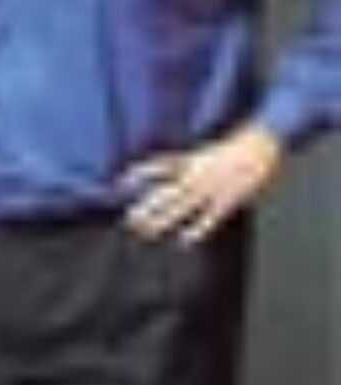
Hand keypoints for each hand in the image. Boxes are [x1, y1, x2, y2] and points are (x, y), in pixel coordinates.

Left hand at [123, 125, 283, 243]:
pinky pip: (209, 217)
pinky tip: (182, 242)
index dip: (141, 173)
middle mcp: (197, 174)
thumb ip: (186, 164)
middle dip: (148, 206)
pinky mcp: (228, 199)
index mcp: (192, 161)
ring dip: (163, 220)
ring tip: (145, 232)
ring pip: (182, 206)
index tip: (121, 181)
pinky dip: (196, 230)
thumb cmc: (235, 148)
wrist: (263, 142)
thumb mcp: (205, 152)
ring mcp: (211, 188)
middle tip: (130, 219)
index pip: (161, 166)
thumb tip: (167, 173)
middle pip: (167, 192)